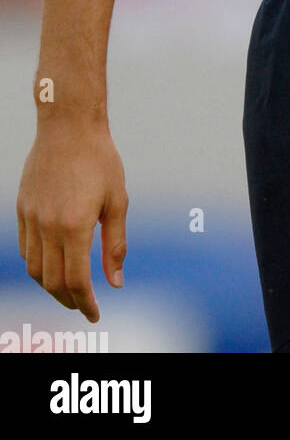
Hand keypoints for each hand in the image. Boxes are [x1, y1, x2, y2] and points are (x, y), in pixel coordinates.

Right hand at [16, 121, 127, 322]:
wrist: (69, 125)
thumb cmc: (100, 159)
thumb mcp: (117, 201)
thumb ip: (115, 244)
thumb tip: (116, 282)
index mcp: (75, 226)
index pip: (76, 281)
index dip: (86, 303)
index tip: (96, 314)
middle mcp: (48, 226)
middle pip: (52, 281)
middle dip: (69, 300)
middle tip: (84, 306)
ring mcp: (31, 218)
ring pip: (34, 269)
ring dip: (50, 285)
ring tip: (69, 289)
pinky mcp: (22, 208)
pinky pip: (26, 248)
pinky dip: (38, 264)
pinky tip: (52, 263)